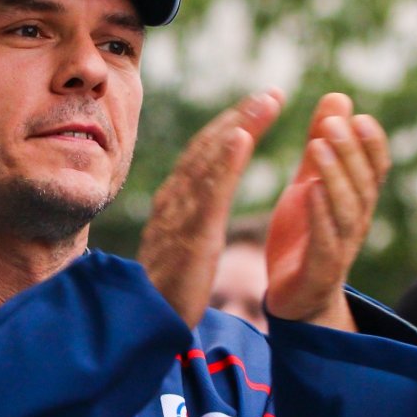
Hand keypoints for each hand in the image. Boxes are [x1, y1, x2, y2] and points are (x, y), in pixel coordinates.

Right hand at [138, 90, 282, 327]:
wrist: (144, 323)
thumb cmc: (165, 288)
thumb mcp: (181, 243)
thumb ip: (190, 216)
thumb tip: (201, 196)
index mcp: (175, 201)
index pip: (205, 154)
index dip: (232, 126)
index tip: (259, 106)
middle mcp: (174, 199)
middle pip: (209, 148)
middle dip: (240, 117)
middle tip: (272, 93)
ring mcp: (180, 215)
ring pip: (210, 161)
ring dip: (240, 126)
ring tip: (267, 103)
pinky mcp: (190, 236)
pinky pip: (209, 193)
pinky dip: (225, 162)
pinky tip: (241, 138)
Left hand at [264, 94, 389, 328]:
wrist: (294, 301)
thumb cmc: (305, 238)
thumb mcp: (310, 183)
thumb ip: (323, 144)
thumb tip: (339, 98)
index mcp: (356, 201)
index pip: (375, 169)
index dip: (371, 144)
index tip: (358, 117)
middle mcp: (356, 223)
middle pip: (363, 184)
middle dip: (350, 151)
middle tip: (332, 123)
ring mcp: (341, 248)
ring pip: (347, 209)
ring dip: (336, 175)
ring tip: (318, 145)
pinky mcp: (320, 270)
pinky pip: (325, 240)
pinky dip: (319, 214)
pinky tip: (309, 190)